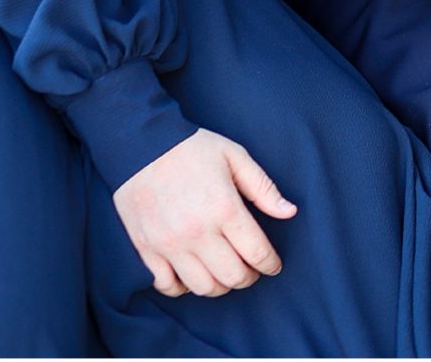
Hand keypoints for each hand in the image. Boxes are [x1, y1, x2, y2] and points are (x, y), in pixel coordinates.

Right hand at [113, 128, 296, 297]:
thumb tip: (289, 212)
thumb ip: (263, 187)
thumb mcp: (234, 156)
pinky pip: (169, 287)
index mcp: (224, 207)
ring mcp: (170, 244)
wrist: (140, 142)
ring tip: (223, 271)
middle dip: (248, 277)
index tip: (272, 264)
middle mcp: (198, 232)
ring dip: (220, 285)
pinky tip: (192, 272)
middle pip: (233, 276)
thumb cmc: (191, 147)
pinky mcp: (148, 250)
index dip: (271, 263)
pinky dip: (183, 287)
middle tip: (250, 268)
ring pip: (204, 288)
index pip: (257, 253)